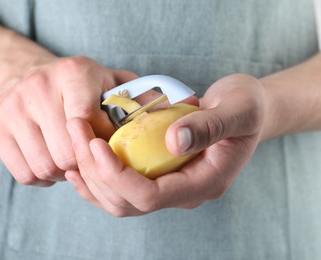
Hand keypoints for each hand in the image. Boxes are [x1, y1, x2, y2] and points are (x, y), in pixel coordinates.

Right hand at [0, 56, 135, 185]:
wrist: (23, 72)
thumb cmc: (77, 84)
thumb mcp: (109, 81)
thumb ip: (139, 97)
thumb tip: (177, 111)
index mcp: (74, 74)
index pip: (89, 124)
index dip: (102, 146)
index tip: (109, 148)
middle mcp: (39, 88)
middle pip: (68, 153)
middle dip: (85, 164)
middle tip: (92, 159)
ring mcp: (13, 108)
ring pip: (46, 168)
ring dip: (65, 173)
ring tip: (73, 159)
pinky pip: (25, 174)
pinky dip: (44, 177)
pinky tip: (53, 161)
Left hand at [65, 74, 265, 215]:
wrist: (247, 110)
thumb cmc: (246, 106)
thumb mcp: (237, 109)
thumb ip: (209, 126)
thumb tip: (172, 142)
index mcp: (204, 182)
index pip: (152, 196)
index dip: (118, 176)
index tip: (96, 144)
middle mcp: (184, 193)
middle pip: (128, 202)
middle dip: (96, 173)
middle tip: (76, 134)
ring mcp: (171, 186)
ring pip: (120, 200)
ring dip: (91, 175)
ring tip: (73, 143)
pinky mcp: (160, 175)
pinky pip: (122, 188)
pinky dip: (97, 178)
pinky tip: (81, 160)